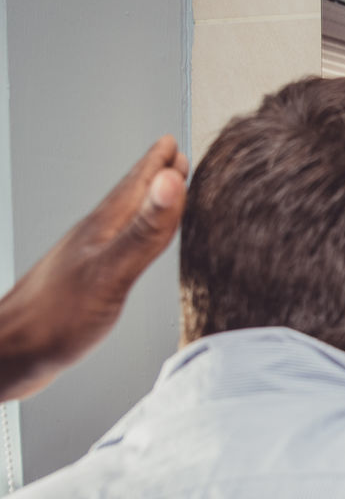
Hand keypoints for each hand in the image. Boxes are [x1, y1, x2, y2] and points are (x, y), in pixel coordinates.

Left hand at [0, 136, 187, 401]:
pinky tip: (129, 246)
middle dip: (152, 176)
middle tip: (172, 158)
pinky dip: (132, 234)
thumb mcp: (111, 272)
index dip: (157, 164)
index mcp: (103, 227)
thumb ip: (145, 229)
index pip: (136, 185)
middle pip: (128, 197)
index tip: (174, 145)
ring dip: (142, 203)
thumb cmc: (56, 319)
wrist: (9, 354)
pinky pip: (115, 245)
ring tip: (157, 195)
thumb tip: (171, 182)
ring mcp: (85, 257)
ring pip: (121, 219)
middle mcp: (93, 236)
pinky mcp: (83, 281)